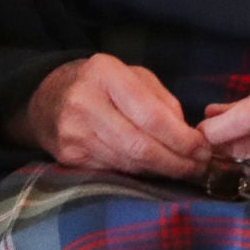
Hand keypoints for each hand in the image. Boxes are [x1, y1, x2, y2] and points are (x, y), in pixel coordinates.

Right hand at [14, 53, 211, 179]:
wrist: (47, 99)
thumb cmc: (101, 84)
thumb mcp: (132, 76)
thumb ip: (162, 100)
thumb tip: (186, 133)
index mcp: (104, 74)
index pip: (149, 114)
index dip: (180, 137)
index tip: (202, 148)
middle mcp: (85, 104)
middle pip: (139, 145)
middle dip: (176, 161)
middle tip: (200, 167)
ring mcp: (74, 135)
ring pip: (129, 163)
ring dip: (162, 171)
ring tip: (186, 170)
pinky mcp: (70, 160)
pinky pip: (115, 172)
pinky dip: (141, 175)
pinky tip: (156, 172)